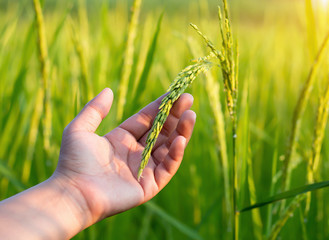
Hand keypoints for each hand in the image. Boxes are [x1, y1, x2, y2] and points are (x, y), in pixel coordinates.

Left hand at [54, 88, 195, 224]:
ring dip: (181, 132)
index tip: (175, 93)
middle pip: (162, 131)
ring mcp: (144, 169)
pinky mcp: (149, 185)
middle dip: (176, 116)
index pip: (147, 120)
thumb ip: (95, 110)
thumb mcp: (79, 129)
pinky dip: (176, 153)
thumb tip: (109, 90)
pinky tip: (180, 139)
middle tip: (189, 100)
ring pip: (169, 147)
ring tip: (191, 115)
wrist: (72, 194)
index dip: (161, 107)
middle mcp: (136, 153)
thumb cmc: (73, 162)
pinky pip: (167, 167)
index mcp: (122, 139)